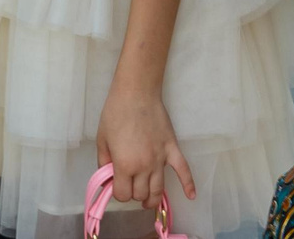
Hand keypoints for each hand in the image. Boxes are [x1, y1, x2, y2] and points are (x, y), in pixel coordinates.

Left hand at [96, 83, 195, 215]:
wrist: (136, 93)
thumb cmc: (115, 114)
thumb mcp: (102, 139)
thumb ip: (104, 163)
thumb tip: (108, 178)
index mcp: (125, 165)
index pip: (123, 195)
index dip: (118, 193)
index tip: (117, 185)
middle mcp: (144, 167)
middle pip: (141, 195)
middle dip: (134, 193)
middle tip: (130, 185)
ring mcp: (161, 159)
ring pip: (159, 190)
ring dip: (152, 198)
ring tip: (148, 200)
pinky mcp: (172, 149)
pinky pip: (184, 170)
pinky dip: (189, 185)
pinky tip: (191, 196)